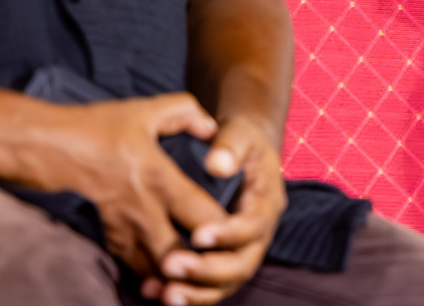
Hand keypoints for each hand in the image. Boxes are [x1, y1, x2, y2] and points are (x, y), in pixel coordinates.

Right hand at [25, 95, 227, 279]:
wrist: (50, 149)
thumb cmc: (101, 128)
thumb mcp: (148, 110)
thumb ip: (187, 113)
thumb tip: (212, 128)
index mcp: (160, 179)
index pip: (200, 214)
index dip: (222, 229)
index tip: (239, 232)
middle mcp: (144, 210)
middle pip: (178, 252)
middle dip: (201, 265)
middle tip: (224, 265)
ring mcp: (124, 228)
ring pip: (154, 268)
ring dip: (176, 277)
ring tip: (198, 280)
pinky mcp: (110, 236)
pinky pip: (134, 266)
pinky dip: (152, 277)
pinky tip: (167, 284)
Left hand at [141, 114, 287, 305]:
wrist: (238, 152)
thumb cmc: (238, 142)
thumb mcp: (239, 134)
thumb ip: (230, 146)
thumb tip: (217, 165)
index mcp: (267, 202)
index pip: (254, 226)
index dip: (229, 234)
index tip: (198, 234)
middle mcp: (259, 233)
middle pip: (243, 264)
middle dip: (208, 270)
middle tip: (172, 266)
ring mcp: (241, 250)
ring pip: (226, 282)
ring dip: (196, 292)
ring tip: (164, 293)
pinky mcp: (222, 260)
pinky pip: (209, 287)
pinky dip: (187, 294)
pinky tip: (157, 293)